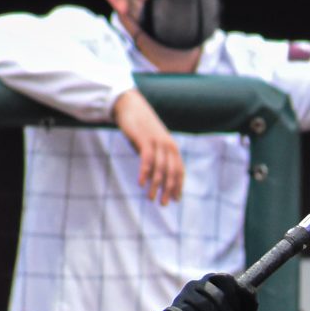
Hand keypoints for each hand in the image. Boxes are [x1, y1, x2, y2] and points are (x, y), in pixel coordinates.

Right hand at [113, 89, 185, 204]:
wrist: (130, 106)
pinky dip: (145, 173)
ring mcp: (157, 142)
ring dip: (155, 186)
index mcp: (172, 147)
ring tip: (150, 199)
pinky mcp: (145, 139)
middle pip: (172, 172)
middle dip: (169, 190)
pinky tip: (141, 184)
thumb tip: (155, 179)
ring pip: (160, 169)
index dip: (178, 185)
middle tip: (164, 204)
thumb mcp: (151, 145)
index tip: (176, 199)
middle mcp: (168, 145)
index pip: (179, 170)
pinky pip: (147, 160)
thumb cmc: (140, 129)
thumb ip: (155, 160)